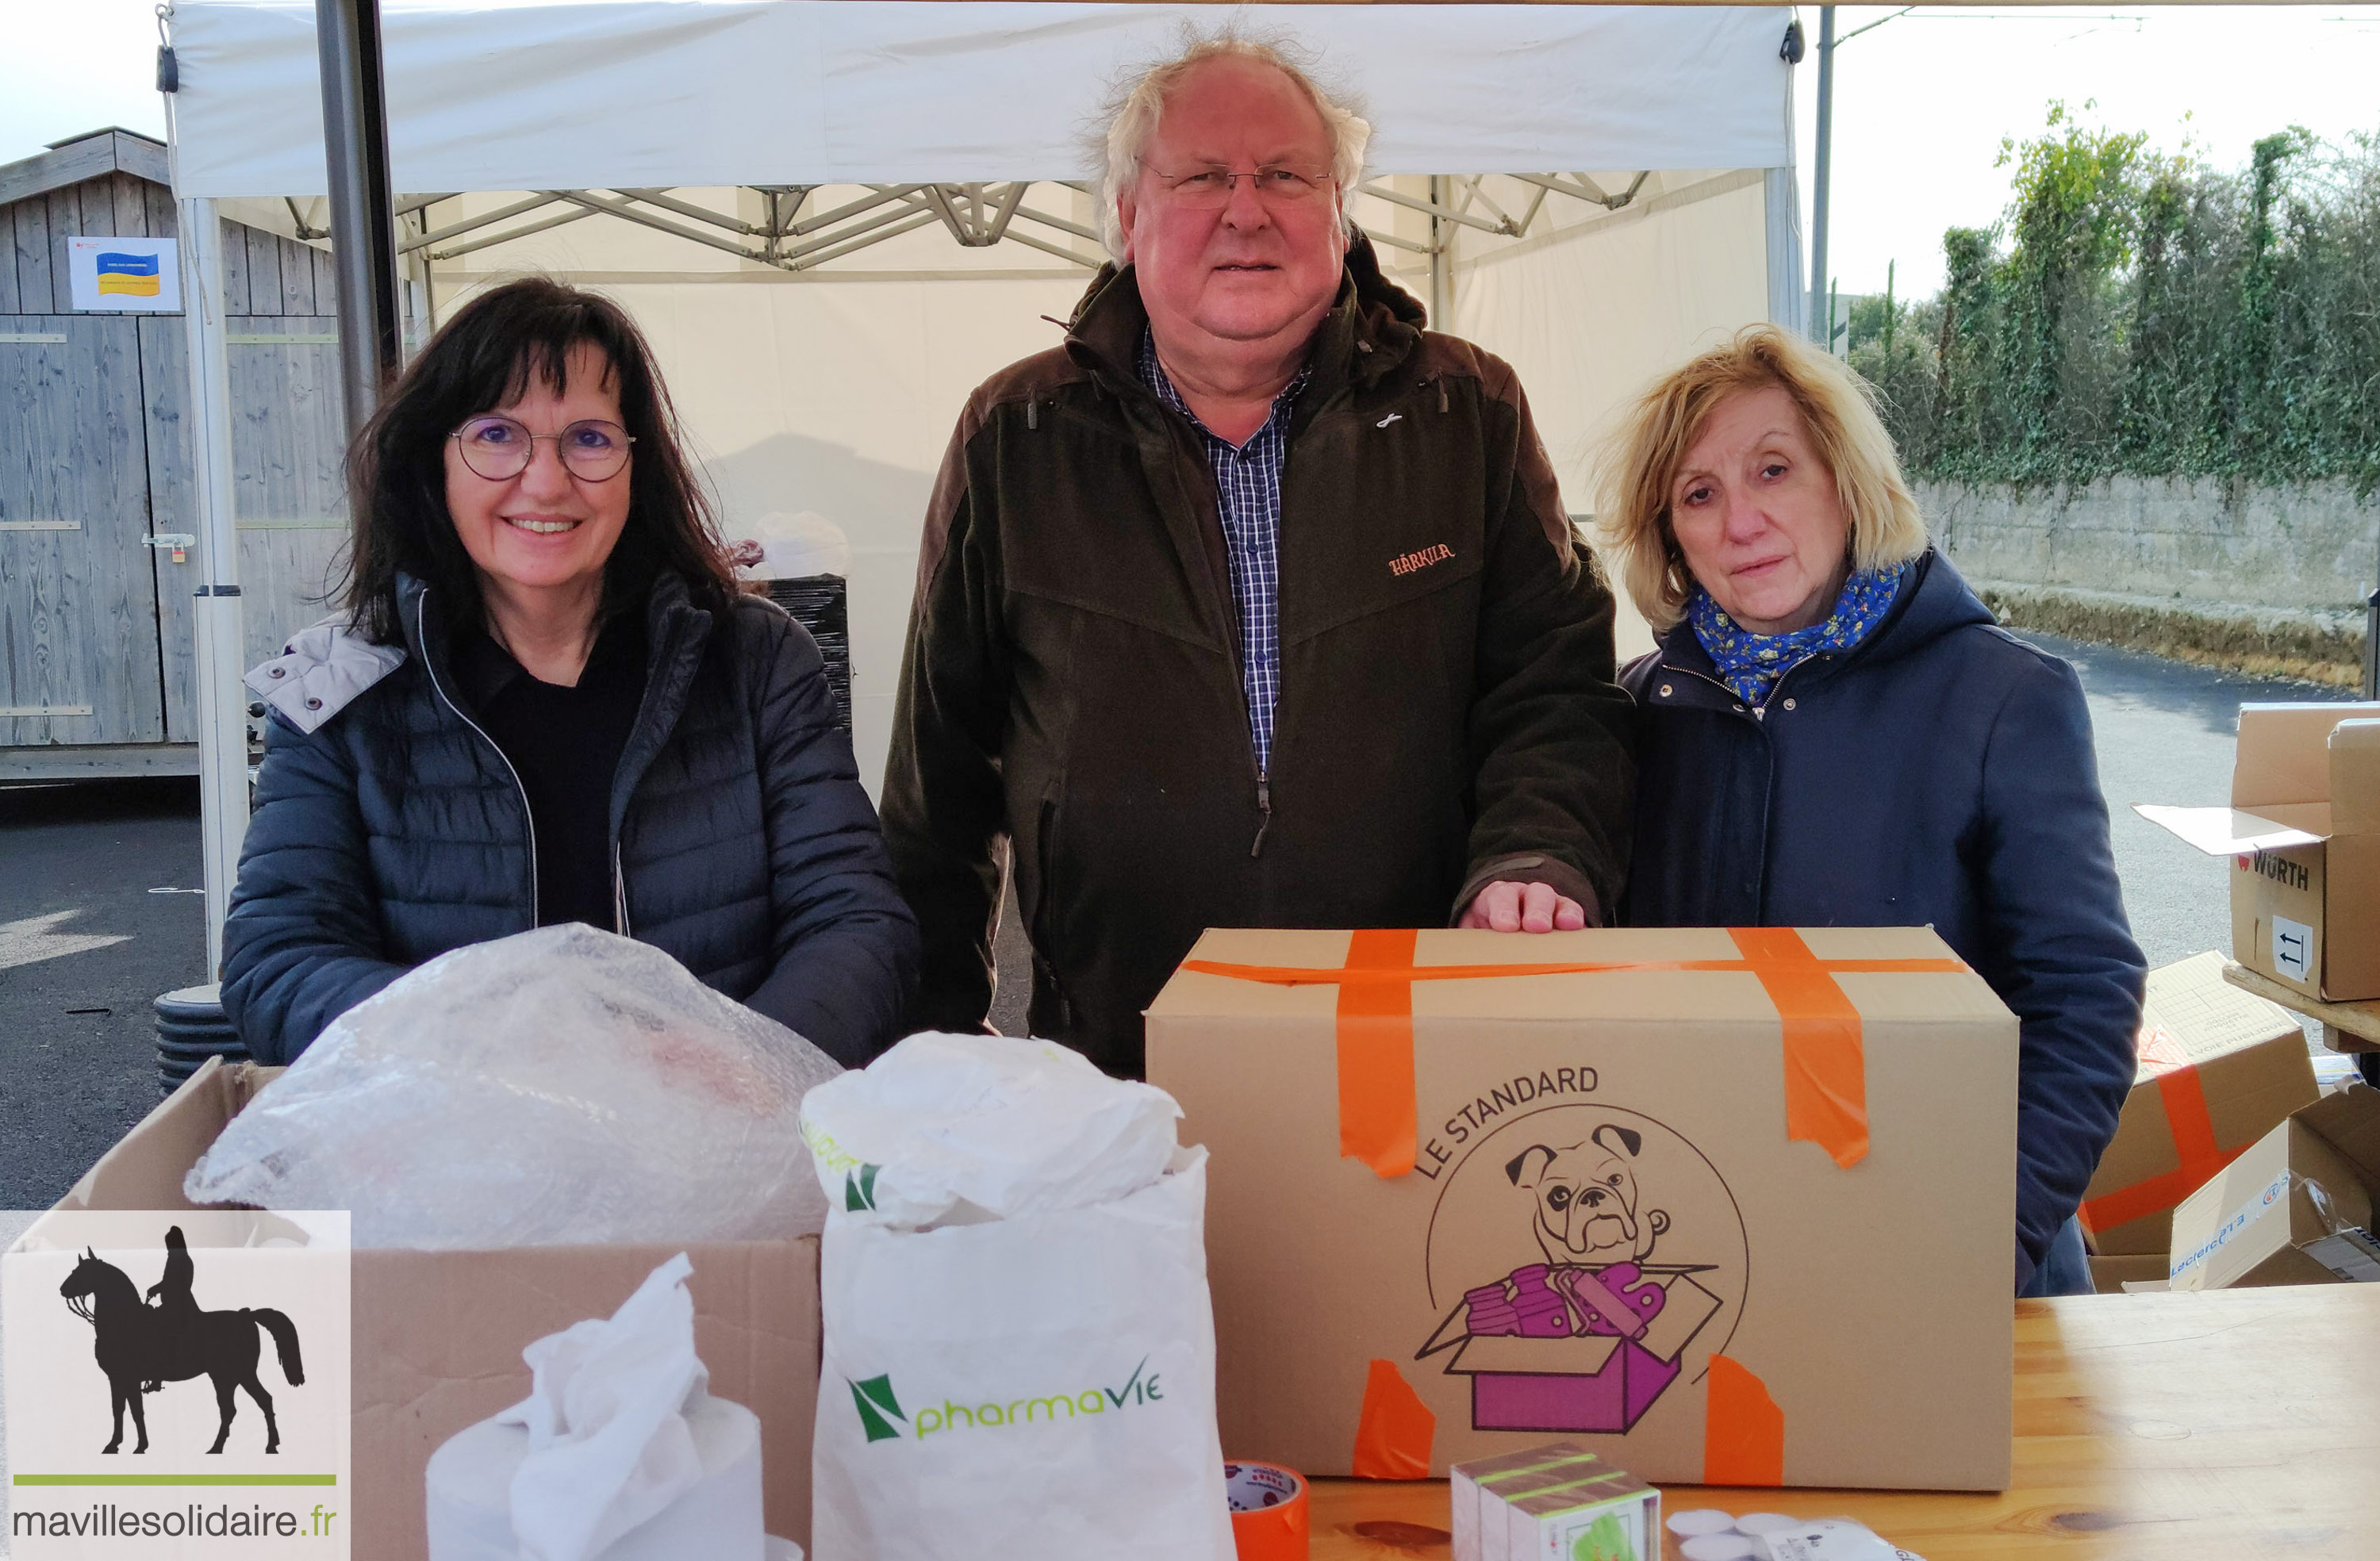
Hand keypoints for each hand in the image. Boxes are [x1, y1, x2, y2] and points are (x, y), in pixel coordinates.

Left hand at [1458, 880, 1586, 932]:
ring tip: (1565, 925)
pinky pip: (1574, 912)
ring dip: (1560, 912)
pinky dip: (1577, 919)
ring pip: (1556, 900)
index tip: (1504, 926)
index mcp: (1497, 897)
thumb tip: (1458, 960)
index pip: (1499, 897)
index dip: (1502, 910)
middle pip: (1531, 895)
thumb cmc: (1488, 929)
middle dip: (1534, 909)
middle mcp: (1524, 895)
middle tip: (1535, 925)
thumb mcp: (1472, 931)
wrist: (1506, 918)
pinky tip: (1582, 929)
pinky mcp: (1566, 914)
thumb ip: (1468, 940)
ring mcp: (1547, 903)